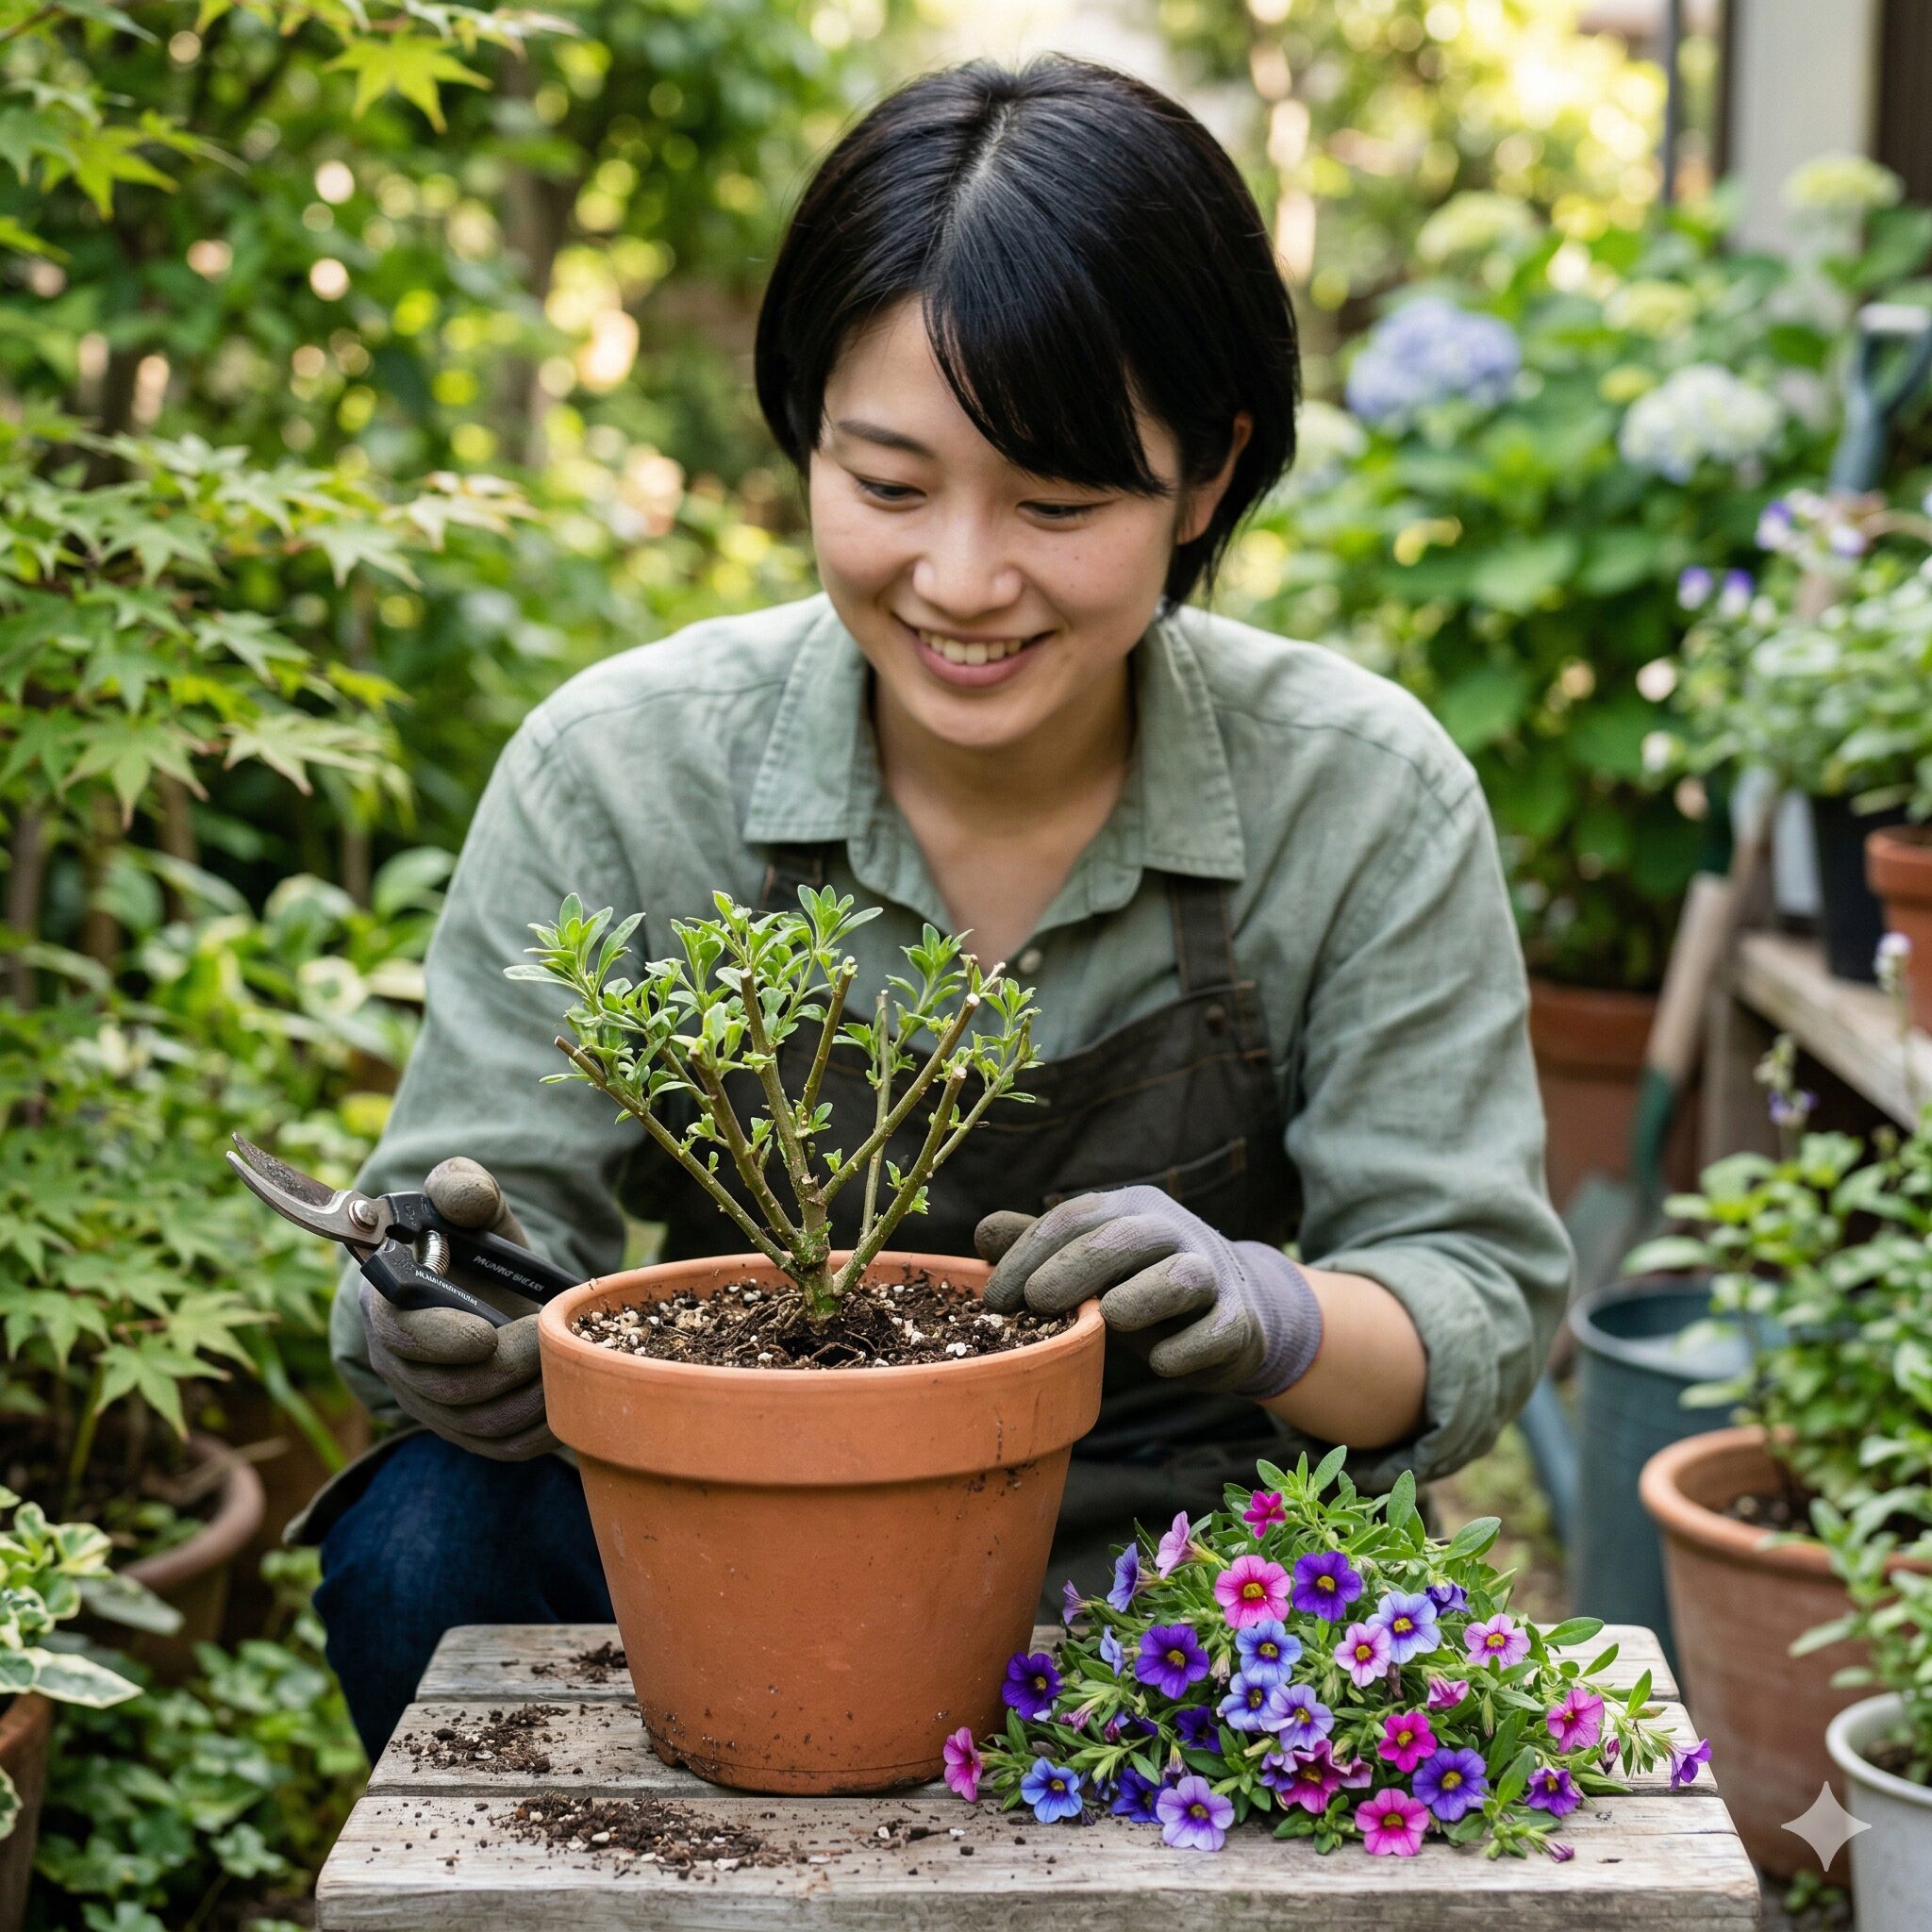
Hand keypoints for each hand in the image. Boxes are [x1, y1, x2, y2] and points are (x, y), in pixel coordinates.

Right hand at [360, 1156, 556, 1460]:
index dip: (440, 1342)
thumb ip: (464, 1187)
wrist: (499, 1288)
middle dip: (505, 1367)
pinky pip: (506, 1448)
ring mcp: (435, 1407)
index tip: (485, 1334)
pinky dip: (543, 1427)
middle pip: (447, 1390)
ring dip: (529, 1396)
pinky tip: (570, 1394)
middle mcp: (403, 1366)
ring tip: (565, 1359)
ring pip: (481, 1424)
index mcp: (389, 1307)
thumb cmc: (479, 1244)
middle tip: (547, 1335)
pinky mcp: (471, 1433)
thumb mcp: (473, 1203)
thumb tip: (462, 1198)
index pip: (400, 1338)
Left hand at [974, 1185, 1322, 1398]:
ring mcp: (1213, 1275)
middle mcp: (1174, 1231)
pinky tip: (1160, 1362)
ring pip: (1181, 1277)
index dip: (1029, 1253)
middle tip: (1035, 1304)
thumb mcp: (1094, 1262)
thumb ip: (1042, 1246)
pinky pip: (1216, 1332)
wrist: (1235, 1315)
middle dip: (1073, 1268)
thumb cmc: (1143, 1285)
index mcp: (1131, 1208)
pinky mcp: (1238, 1322)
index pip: (1075, 1217)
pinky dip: (1187, 1347)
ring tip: (1108, 1319)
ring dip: (1141, 1297)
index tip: (995, 1298)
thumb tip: (983, 1234)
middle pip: (1123, 1237)